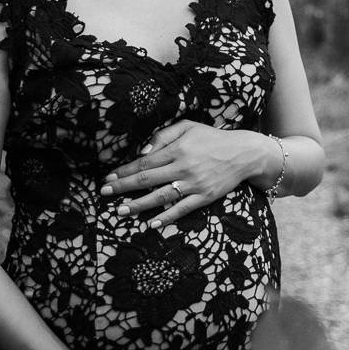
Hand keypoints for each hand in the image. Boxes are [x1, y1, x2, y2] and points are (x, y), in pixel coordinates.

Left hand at [101, 120, 267, 227]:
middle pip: (147, 178)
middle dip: (123, 187)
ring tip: (120, 211)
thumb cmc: (212, 138)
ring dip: (138, 204)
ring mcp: (194, 183)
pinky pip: (182, 209)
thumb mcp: (188, 126)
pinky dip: (167, 217)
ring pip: (161, 196)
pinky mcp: (205, 196)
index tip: (109, 177)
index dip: (125, 170)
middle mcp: (183, 166)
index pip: (144, 161)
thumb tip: (143, 151)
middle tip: (105, 194)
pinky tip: (151, 223)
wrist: (243, 153)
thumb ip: (164, 135)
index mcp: (177, 148)